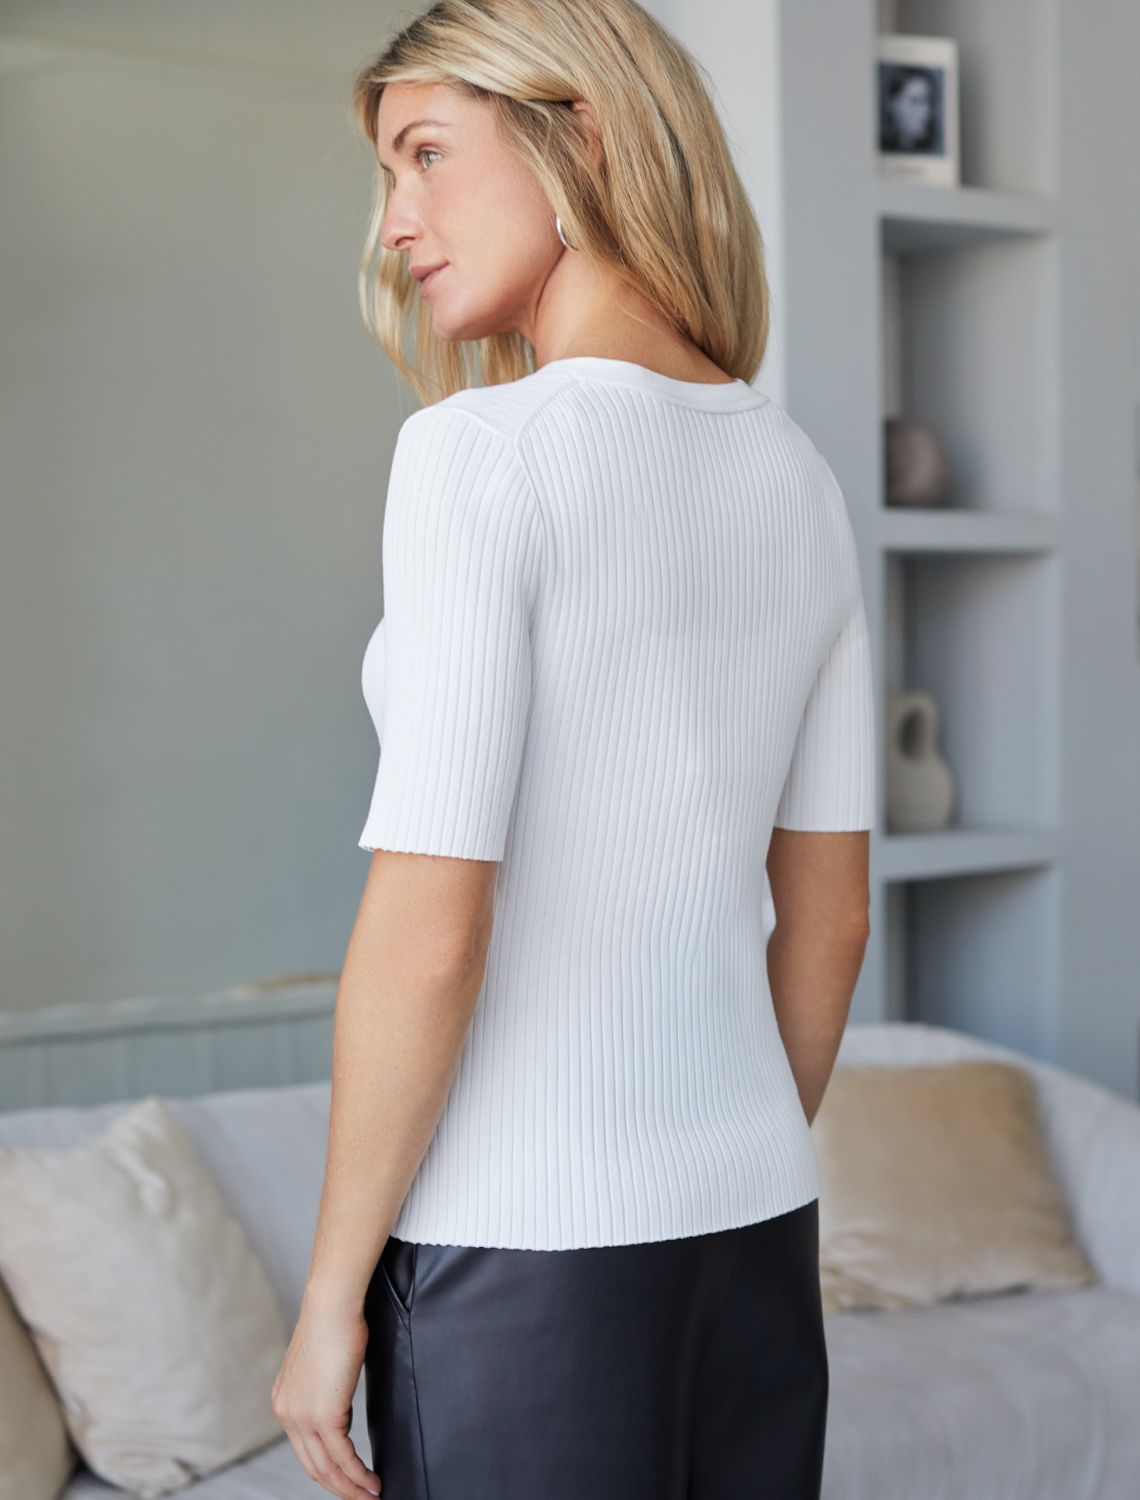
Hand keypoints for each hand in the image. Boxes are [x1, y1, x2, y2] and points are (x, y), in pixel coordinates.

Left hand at [271, 1293, 380, 1497]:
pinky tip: (373, 1482)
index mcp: (284, 1402)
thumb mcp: (322, 1361)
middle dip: (339, 1489)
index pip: (304, 1449)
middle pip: (313, 1467)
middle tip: (361, 1499)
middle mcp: (287, 1413)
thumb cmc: (334, 1321)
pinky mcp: (325, 1415)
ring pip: (327, 1469)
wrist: (333, 1304)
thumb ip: (325, 1387)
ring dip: (352, 1488)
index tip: (346, 1481)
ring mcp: (303, 1417)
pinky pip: (343, 1458)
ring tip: (372, 1497)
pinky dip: (359, 1475)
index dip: (326, 1471)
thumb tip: (340, 1400)